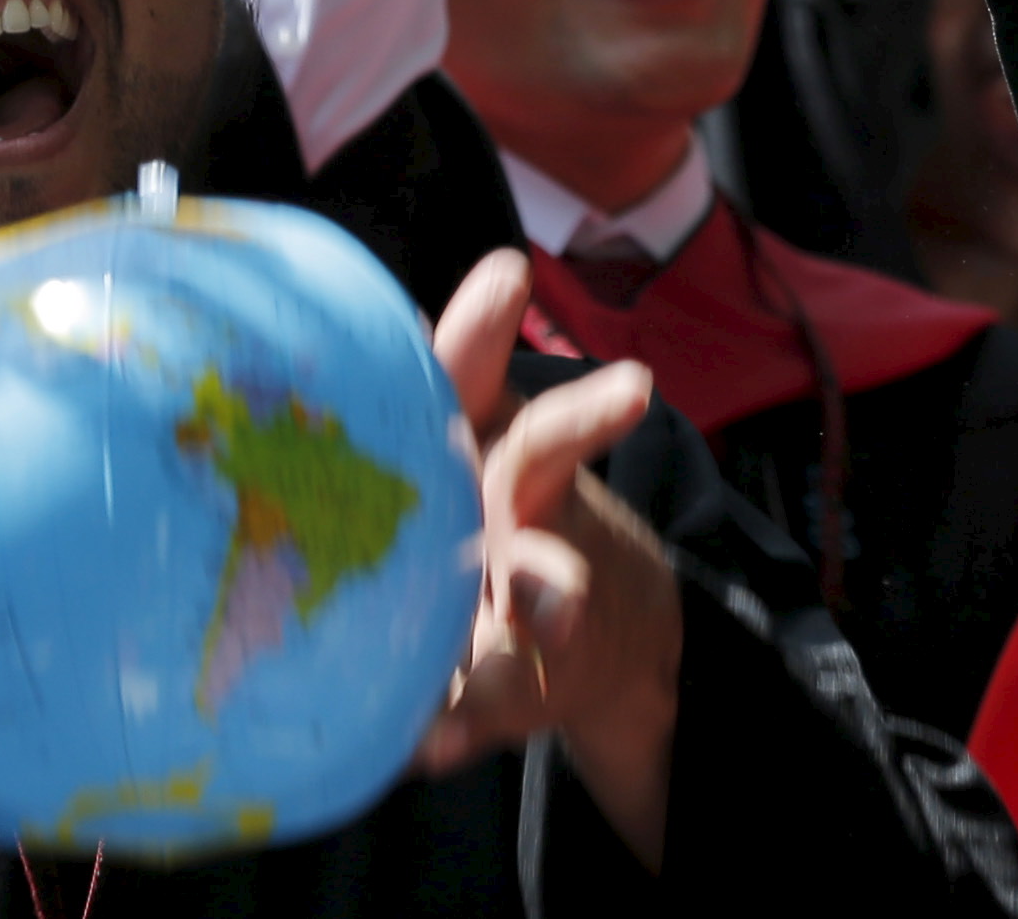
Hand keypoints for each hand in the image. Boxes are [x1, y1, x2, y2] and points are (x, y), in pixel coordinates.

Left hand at [416, 252, 679, 861]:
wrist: (593, 636)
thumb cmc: (485, 514)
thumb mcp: (464, 444)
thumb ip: (439, 389)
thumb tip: (383, 310)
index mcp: (484, 441)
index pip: (481, 374)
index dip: (486, 327)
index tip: (510, 274)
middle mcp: (519, 508)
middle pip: (552, 452)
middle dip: (587, 419)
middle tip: (634, 388)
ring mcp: (530, 597)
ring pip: (550, 584)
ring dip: (552, 591)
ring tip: (558, 597)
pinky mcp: (517, 682)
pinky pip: (490, 703)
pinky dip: (457, 724)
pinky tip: (428, 744)